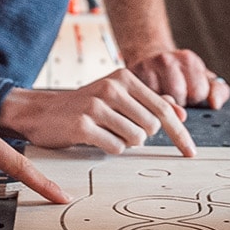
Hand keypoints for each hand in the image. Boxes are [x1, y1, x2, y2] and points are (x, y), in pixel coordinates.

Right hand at [0, 68, 196, 156]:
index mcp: (123, 78)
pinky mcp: (83, 124)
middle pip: (151, 126)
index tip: (190, 151)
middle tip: (119, 130)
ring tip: (105, 132)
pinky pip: (115, 147)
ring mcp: (97, 105)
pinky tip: (95, 139)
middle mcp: (112, 87)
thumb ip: (149, 101)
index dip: (180, 132)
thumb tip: (180, 111)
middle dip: (140, 136)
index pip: (164, 108)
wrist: (39, 111)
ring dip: (124, 143)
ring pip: (135, 138)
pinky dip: (110, 148)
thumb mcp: (116, 96)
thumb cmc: (81, 106)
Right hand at [128, 48, 229, 108]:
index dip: (194, 99)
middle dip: (178, 104)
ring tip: (160, 99)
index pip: (198, 93)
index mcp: (188, 59)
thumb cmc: (180, 74)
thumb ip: (218, 91)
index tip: (188, 94)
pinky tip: (146, 101)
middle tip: (173, 97)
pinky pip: (141, 103)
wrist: (149, 58)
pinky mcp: (129, 75)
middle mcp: (166, 59)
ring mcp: (146, 66)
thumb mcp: (203, 79)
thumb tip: (215, 104)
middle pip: (178, 98)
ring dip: (161, 107)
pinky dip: (145, 107)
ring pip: (159, 102)